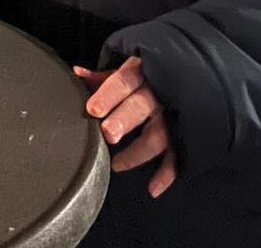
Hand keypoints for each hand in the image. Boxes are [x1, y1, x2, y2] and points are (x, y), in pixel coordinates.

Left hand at [74, 55, 176, 196]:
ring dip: (138, 151)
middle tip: (108, 134)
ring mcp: (171, 114)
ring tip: (116, 164)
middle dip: (123, 120)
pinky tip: (153, 187)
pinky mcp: (182, 133)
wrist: (184, 77)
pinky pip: (177, 154)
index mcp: (139, 72)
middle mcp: (157, 92)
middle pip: (140, 106)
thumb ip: (101, 78)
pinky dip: (167, 173)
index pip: (122, 81)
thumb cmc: (144, 79)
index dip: (108, 95)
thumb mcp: (124, 72)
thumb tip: (77, 74)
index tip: (93, 109)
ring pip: (158, 133)